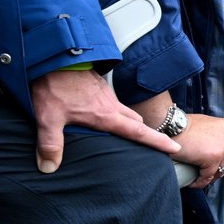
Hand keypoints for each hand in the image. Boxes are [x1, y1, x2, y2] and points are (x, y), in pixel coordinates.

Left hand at [30, 68, 179, 172]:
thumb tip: (49, 167)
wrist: (55, 56)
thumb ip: (50, 144)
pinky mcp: (98, 87)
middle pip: (136, 122)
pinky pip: (113, 103)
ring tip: (123, 132)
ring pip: (125, 111)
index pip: (139, 132)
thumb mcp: (49, 118)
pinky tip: (98, 115)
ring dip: (129, 122)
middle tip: (150, 145)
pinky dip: (113, 112)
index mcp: (105, 116)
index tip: (174, 147)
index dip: (158, 141)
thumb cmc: (54, 86)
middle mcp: (111, 105)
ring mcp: (106, 95)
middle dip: (145, 134)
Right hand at [171, 114, 223, 189]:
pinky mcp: (213, 157)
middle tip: (212, 172)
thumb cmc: (187, 127)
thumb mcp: (213, 125)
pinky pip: (208, 176)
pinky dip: (200, 182)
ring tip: (202, 176)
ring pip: (223, 172)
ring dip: (212, 177)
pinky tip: (194, 182)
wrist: (172, 126)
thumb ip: (223, 136)